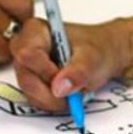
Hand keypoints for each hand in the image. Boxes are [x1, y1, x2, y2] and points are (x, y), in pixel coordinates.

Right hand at [9, 18, 131, 111]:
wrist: (106, 55)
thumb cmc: (98, 48)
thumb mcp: (93, 57)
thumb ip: (77, 71)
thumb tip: (59, 88)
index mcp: (36, 30)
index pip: (27, 54)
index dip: (46, 71)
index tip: (64, 76)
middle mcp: (26, 47)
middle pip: (25, 77)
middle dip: (50, 91)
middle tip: (73, 91)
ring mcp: (27, 66)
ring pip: (29, 93)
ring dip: (54, 100)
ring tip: (74, 90)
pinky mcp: (31, 81)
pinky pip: (34, 100)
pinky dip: (53, 103)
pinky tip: (67, 94)